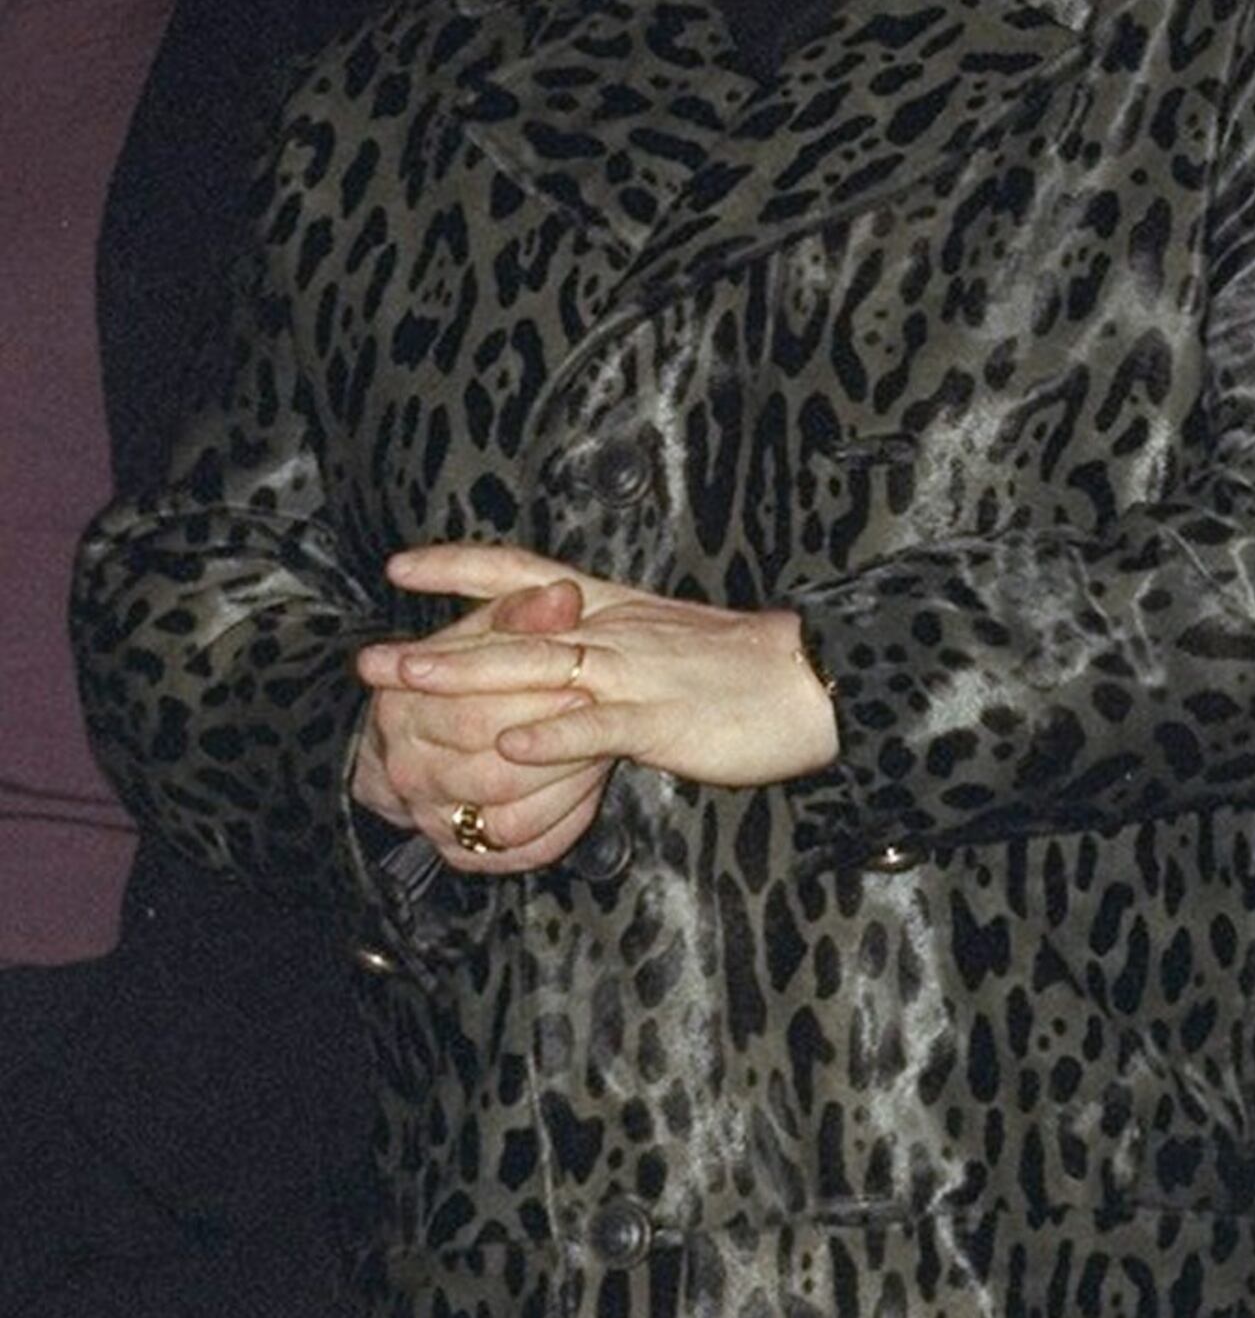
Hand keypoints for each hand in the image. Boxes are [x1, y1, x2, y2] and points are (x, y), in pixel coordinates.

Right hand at [350, 572, 613, 873]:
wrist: (426, 736)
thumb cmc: (468, 668)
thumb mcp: (487, 629)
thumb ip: (521, 610)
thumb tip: (563, 596)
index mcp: (400, 709)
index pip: (469, 713)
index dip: (531, 699)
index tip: (581, 681)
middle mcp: (407, 770)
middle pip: (491, 771)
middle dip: (553, 748)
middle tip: (599, 716)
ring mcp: (433, 818)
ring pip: (509, 820)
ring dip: (565, 787)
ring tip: (602, 751)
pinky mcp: (465, 853)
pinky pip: (523, 850)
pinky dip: (562, 823)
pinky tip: (588, 790)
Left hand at [364, 544, 838, 796]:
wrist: (819, 678)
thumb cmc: (748, 670)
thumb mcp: (670, 643)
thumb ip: (613, 646)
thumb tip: (565, 653)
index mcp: (618, 609)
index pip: (527, 574)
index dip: (460, 568)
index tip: (399, 567)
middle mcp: (618, 632)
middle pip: (515, 628)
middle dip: (437, 645)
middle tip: (370, 660)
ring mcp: (640, 675)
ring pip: (543, 671)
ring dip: (470, 679)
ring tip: (409, 690)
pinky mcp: (668, 719)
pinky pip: (604, 727)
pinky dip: (557, 738)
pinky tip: (513, 750)